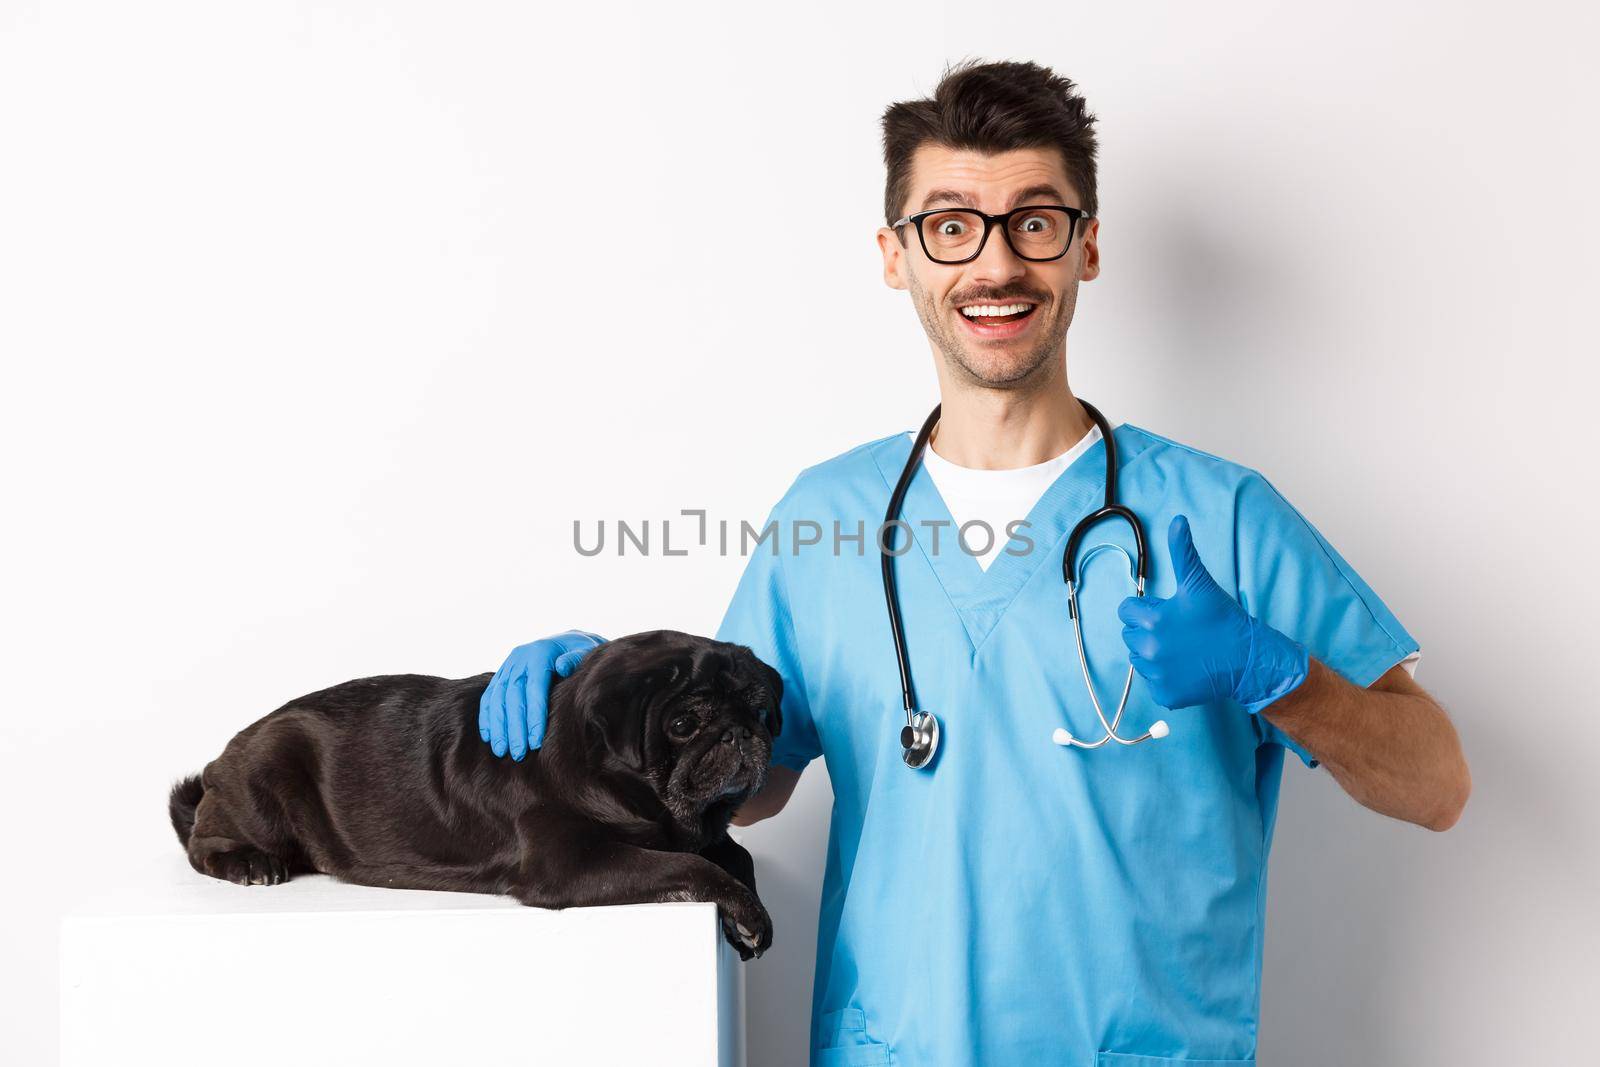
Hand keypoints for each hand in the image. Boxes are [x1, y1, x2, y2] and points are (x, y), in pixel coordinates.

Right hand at [479, 630, 605, 758]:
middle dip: (514, 727)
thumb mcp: (584, 651)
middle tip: (518, 753)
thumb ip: (574, 658)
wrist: (567, 641)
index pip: (534, 688)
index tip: (535, 741)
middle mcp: (520, 658)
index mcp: (539, 653)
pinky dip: (487, 717)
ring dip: (498, 726)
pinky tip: (489, 737)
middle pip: (512, 696)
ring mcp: (508, 666)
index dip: (533, 716)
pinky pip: (489, 696)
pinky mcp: (502, 674)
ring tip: (501, 751)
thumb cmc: (580, 652)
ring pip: (497, 698)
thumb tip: (562, 666)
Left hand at [1116, 515, 1307, 712]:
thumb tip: (1177, 520)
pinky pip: (1153, 682)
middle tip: (1178, 631)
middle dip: (1148, 631)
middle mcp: (1148, 649)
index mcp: (1151, 620)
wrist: (1248, 659)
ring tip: (1183, 649)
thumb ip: (1183, 552)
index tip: (1168, 612)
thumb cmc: (1223, 620)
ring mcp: (1156, 675)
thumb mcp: (1200, 583)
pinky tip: (1186, 668)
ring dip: (1154, 654)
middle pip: (1130, 635)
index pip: (1126, 611)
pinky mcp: (1165, 695)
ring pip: (1139, 659)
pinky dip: (1165, 677)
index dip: (1146, 609)